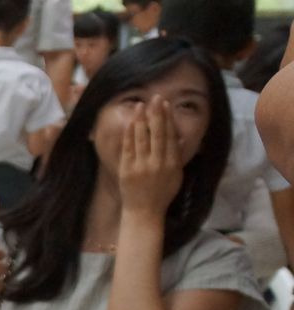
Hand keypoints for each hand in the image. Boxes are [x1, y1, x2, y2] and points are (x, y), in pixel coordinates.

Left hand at [119, 100, 183, 223]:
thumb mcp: (176, 175)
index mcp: (172, 164)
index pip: (170, 136)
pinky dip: (129, 134)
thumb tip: (181, 135)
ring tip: (140, 104)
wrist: (144, 212)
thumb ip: (178, 155)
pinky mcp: (127, 170)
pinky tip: (130, 122)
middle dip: (156, 114)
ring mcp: (141, 166)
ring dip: (141, 119)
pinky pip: (128, 148)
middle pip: (157, 133)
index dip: (168, 119)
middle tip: (156, 97)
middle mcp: (157, 163)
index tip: (166, 105)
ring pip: (141, 138)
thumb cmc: (162, 193)